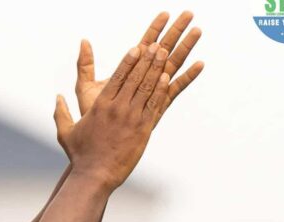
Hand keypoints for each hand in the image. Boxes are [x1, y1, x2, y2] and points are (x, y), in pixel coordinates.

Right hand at [54, 43, 169, 190]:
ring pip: (146, 88)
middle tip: (155, 46)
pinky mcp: (143, 130)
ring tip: (163, 55)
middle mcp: (117, 109)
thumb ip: (61, 113)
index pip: (118, 77)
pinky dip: (160, 90)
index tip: (137, 48)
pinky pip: (154, 105)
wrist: (95, 175)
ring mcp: (131, 118)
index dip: (129, 61)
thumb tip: (57, 98)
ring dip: (156, 70)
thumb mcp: (65, 133)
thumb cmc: (80, 156)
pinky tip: (166, 78)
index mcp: (100, 106)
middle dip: (146, 60)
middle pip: (134, 78)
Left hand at [75, 11, 203, 126]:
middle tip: (189, 13)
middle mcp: (141, 82)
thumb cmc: (90, 118)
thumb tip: (84, 41)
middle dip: (174, 31)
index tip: (165, 12)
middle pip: (161, 51)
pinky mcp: (156, 108)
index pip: (143, 45)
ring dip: (185, 48)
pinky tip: (199, 64)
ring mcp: (150, 94)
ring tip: (197, 30)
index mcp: (127, 74)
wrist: (96, 146)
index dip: (154, 29)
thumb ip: (86, 65)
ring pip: (171, 66)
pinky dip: (187, 77)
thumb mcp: (85, 88)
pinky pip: (174, 90)